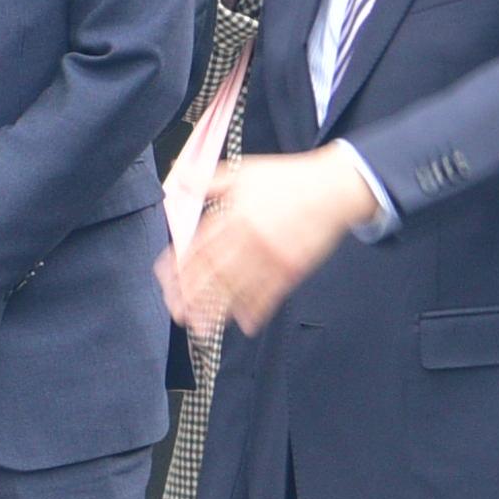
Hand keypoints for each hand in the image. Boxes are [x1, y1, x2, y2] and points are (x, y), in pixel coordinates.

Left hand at [169, 143, 381, 334]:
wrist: (332, 188)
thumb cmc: (288, 179)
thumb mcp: (244, 172)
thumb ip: (209, 180)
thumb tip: (181, 181)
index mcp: (234, 215)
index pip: (199, 246)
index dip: (179, 267)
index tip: (166, 281)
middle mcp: (249, 238)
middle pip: (214, 273)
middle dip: (192, 296)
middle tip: (178, 313)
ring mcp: (271, 256)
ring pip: (239, 289)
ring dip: (218, 311)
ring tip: (202, 327)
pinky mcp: (292, 268)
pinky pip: (269, 294)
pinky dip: (255, 311)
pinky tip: (244, 324)